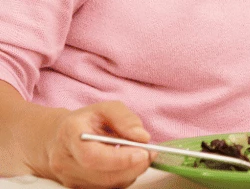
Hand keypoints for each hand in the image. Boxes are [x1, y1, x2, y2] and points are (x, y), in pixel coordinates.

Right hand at [29, 101, 152, 188]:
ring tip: (140, 155)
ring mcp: (69, 179)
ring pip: (108, 185)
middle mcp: (64, 162)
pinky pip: (108, 188)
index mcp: (69, 135)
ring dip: (131, 173)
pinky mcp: (78, 188)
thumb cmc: (85, 122)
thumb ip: (125, 119)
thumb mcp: (106, 109)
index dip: (120, 159)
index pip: (93, 156)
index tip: (143, 153)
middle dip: (133, 167)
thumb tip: (142, 137)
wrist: (59, 139)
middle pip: (103, 176)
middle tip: (150, 153)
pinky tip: (128, 164)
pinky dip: (123, 178)